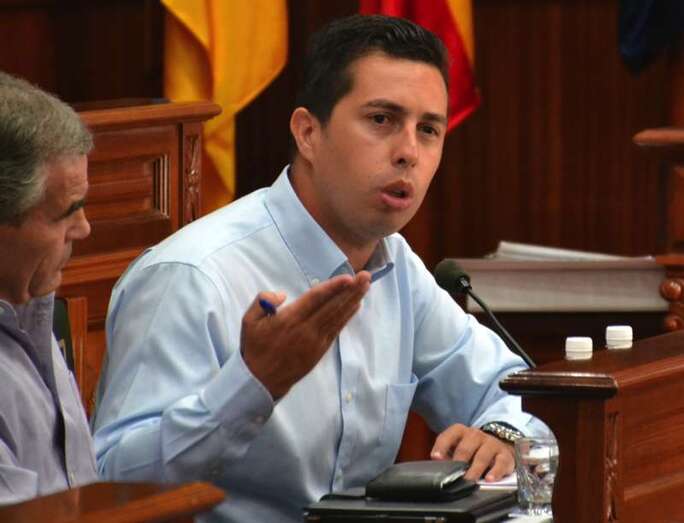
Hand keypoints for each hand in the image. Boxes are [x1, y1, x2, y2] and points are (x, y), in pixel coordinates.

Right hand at [241, 271, 370, 398]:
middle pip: (333, 306)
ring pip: (338, 316)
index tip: (348, 278)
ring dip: (353, 300)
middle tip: (366, 276)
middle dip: (351, 290)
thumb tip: (282, 295)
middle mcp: (306, 329)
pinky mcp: (320, 350)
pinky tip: (356, 305)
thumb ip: (262, 301)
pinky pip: (336, 329)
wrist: (261, 381)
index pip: (316, 299)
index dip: (333, 287)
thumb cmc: (255, 348)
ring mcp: (315, 341)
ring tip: (365, 286)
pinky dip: (347, 316)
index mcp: (289, 319)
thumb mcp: (249, 321)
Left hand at [430, 423, 514, 481]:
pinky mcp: (504, 455)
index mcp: (461, 431)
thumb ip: (447, 455)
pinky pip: (501, 463)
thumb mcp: (458, 447)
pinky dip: (495, 472)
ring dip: (474, 469)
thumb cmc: (472, 449)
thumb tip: (438, 465)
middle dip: (459, 462)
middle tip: (454, 476)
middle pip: (465, 448)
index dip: (441, 446)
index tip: (435, 457)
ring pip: (482, 456)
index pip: (449, 435)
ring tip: (469, 480)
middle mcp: (476, 435)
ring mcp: (491, 444)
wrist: (498, 444)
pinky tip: (489, 479)